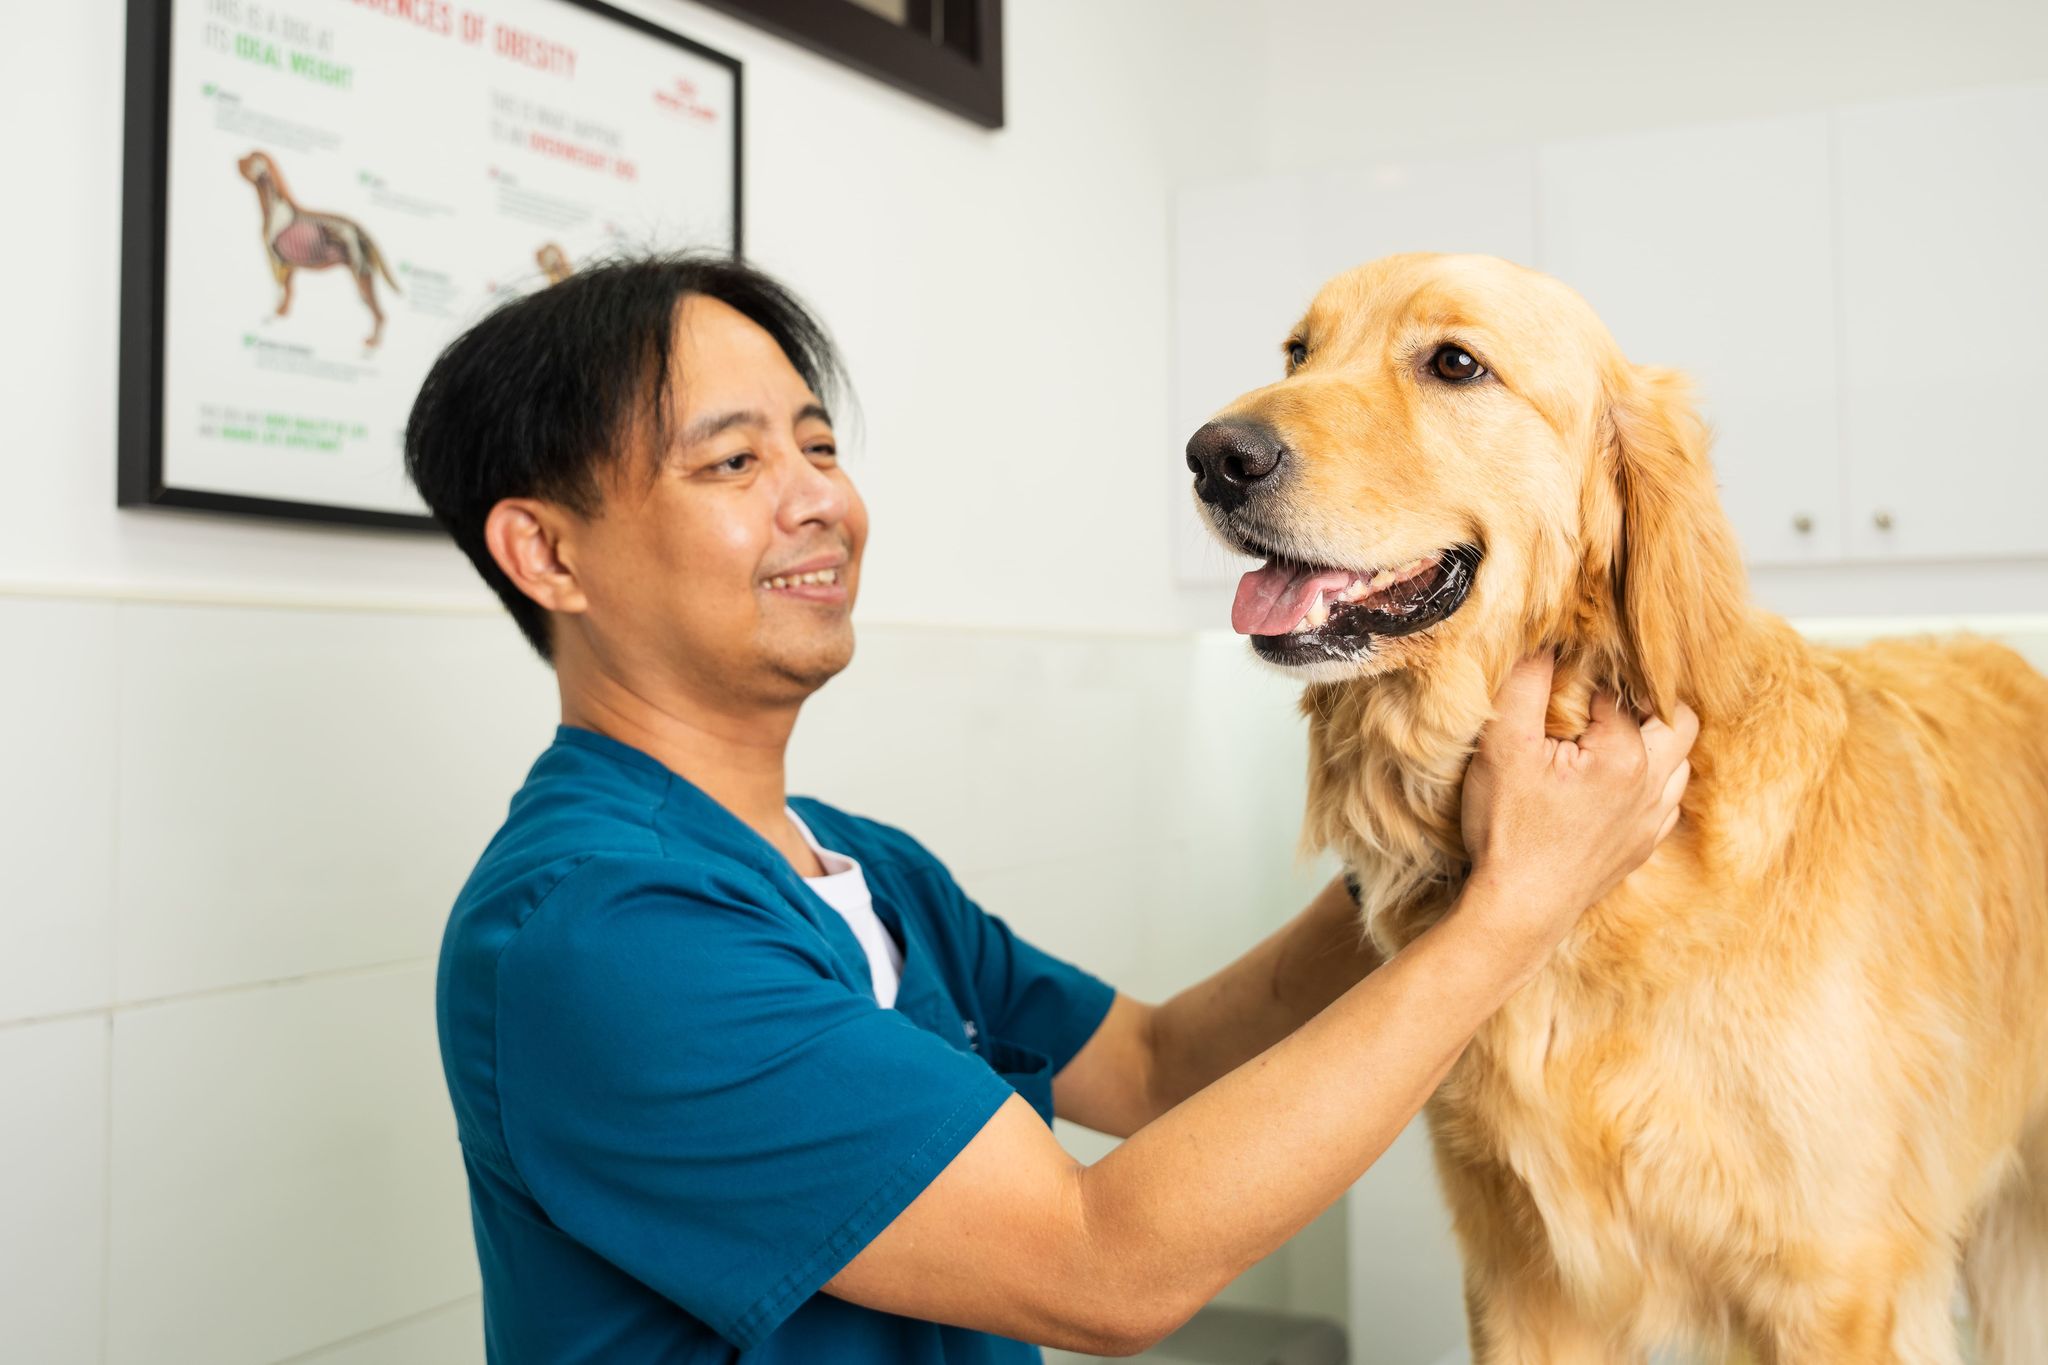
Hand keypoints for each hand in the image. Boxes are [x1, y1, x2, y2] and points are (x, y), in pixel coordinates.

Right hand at [1458, 654, 1696, 965]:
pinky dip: (1649, 777)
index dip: (1594, 672)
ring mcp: (1653, 818)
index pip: (1624, 687)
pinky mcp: (1643, 844)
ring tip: (1608, 728)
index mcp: (1627, 754)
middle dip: (1645, 697)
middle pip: (1677, 716)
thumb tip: (1545, 639)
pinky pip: (1667, 797)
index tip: (1568, 669)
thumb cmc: (1509, 831)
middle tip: (1602, 692)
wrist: (1517, 911)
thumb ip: (1526, 684)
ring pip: (1679, 757)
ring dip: (1652, 737)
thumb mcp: (1503, 747)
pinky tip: (1612, 776)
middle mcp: (1655, 784)